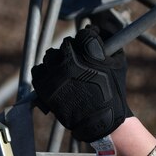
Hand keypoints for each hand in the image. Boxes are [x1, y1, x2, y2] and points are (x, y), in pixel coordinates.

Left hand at [31, 25, 131, 143]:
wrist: (101, 123)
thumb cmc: (113, 95)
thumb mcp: (118, 65)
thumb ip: (111, 46)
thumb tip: (102, 33)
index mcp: (89, 52)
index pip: (84, 34)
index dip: (88, 39)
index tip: (89, 46)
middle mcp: (70, 59)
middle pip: (65, 44)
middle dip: (72, 52)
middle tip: (78, 64)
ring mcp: (55, 72)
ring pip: (50, 56)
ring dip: (57, 62)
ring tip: (66, 75)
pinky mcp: (44, 85)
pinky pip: (38, 71)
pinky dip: (45, 74)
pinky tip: (55, 80)